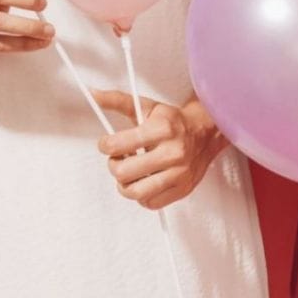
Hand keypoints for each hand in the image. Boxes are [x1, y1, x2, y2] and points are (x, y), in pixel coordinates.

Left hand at [94, 91, 224, 209]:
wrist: (204, 133)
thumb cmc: (172, 121)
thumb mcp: (145, 106)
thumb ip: (117, 101)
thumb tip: (93, 95)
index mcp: (162, 129)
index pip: (117, 145)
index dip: (105, 146)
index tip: (108, 144)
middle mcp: (172, 152)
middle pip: (123, 173)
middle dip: (114, 166)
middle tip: (119, 159)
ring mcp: (179, 173)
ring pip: (135, 192)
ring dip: (125, 184)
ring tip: (130, 173)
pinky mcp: (182, 189)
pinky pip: (150, 203)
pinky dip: (142, 196)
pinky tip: (144, 181)